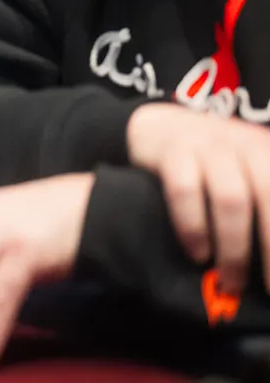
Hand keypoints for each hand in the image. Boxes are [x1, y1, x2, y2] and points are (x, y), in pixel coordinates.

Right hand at [127, 102, 269, 296]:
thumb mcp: (249, 171)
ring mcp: (207, 146)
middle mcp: (245, 145)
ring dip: (234, 248)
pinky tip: (198, 254)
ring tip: (231, 281)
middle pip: (268, 197)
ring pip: (231, 200)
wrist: (156, 127)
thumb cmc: (212, 162)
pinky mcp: (171, 151)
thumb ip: (265, 202)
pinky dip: (194, 228)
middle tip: (268, 289)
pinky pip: (185, 192)